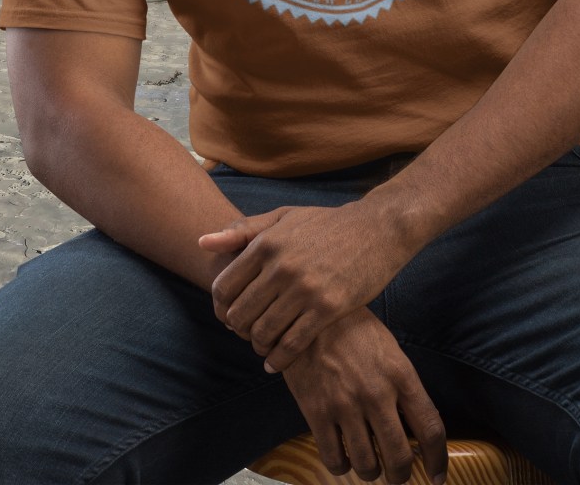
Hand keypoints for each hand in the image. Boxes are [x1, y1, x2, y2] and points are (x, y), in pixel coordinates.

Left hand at [199, 201, 413, 371]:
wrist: (377, 228)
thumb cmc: (327, 223)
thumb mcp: (284, 217)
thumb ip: (243, 230)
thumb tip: (202, 242)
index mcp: (266, 243)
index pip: (224, 287)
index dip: (221, 307)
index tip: (229, 315)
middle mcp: (281, 266)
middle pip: (240, 314)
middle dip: (238, 329)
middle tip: (246, 334)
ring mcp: (305, 288)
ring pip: (263, 332)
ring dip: (258, 346)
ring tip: (262, 347)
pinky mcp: (328, 307)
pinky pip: (292, 343)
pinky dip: (279, 359)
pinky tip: (276, 362)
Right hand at [283, 307, 446, 484]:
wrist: (310, 312)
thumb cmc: (352, 328)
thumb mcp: (389, 349)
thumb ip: (403, 386)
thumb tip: (413, 426)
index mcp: (401, 375)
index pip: (431, 429)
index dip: (438, 460)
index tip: (437, 476)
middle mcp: (377, 394)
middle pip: (399, 457)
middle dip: (401, 476)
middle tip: (398, 476)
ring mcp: (346, 405)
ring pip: (367, 465)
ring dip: (371, 472)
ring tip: (370, 465)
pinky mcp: (317, 411)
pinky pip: (334, 458)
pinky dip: (342, 466)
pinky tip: (343, 456)